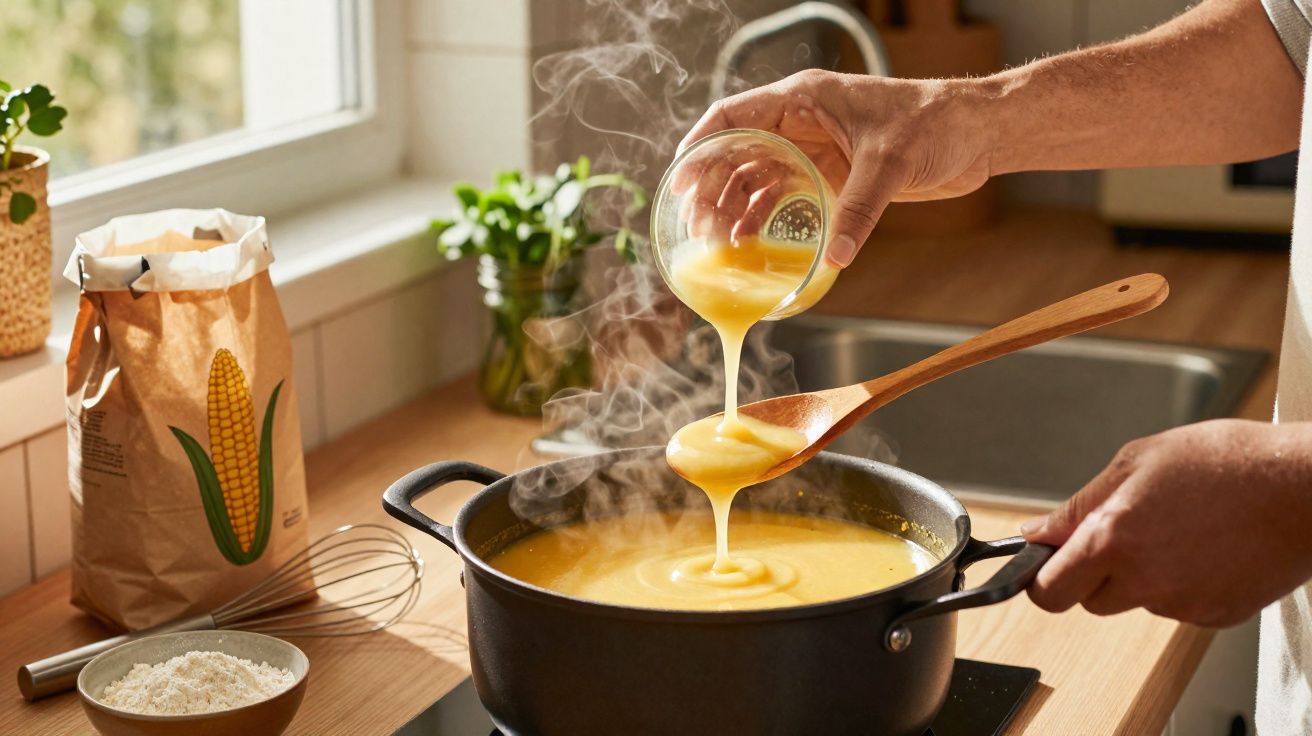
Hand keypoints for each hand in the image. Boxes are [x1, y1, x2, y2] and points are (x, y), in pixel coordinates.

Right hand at [678, 69, 993, 266]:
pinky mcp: (829, 175)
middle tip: (696, 226)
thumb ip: (859, 209)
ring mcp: (812, 149)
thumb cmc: (934, 124)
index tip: (679, 180)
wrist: (975, 133)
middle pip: (736, 152)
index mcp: (803, 99)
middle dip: (711, 187)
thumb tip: (835, 258)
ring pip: (754, 177)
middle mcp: (799, 122)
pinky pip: (782, 196)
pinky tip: (747, 242)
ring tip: (715, 241)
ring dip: (732, 207)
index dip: (700, 146)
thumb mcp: (890, 163)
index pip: (733, 116)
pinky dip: (761, 217)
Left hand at [1022, 419, 1311, 626]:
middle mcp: (1143, 580)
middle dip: (1090, 575)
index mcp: (1113, 539)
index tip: (1045, 565)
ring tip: (1178, 529)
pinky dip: (1182, 583)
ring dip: (1141, 575)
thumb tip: (1038, 532)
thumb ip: (1080, 505)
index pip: (1049, 591)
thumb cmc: (1228, 462)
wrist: (1304, 488)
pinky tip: (1206, 547)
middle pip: (1088, 601)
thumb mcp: (1137, 461)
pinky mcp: (1215, 615)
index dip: (1042, 579)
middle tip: (1119, 537)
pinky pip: (1178, 605)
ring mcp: (1181, 603)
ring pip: (1136, 600)